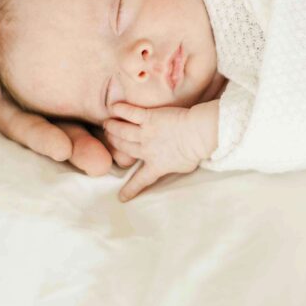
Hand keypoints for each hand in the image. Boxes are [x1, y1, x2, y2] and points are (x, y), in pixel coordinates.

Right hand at [0, 0, 133, 174]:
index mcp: (1, 95)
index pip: (19, 123)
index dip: (38, 136)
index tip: (59, 148)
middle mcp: (33, 102)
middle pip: (56, 131)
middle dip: (78, 148)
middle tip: (100, 163)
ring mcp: (61, 96)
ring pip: (83, 123)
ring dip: (102, 142)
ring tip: (124, 157)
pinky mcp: (87, 83)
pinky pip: (103, 101)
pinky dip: (118, 115)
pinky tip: (140, 124)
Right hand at [104, 100, 219, 201]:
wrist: (198, 134)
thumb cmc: (195, 151)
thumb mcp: (183, 168)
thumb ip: (171, 167)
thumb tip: (170, 166)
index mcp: (156, 166)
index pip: (140, 181)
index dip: (130, 190)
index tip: (121, 197)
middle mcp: (147, 150)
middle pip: (125, 147)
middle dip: (114, 144)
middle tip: (109, 138)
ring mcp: (147, 133)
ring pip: (123, 131)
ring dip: (113, 128)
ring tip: (106, 125)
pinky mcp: (150, 117)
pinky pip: (132, 113)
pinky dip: (121, 110)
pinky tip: (113, 107)